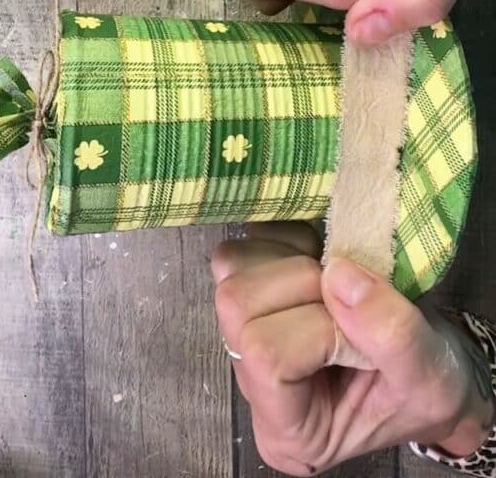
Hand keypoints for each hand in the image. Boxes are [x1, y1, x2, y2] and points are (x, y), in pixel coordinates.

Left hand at [212, 224, 494, 474]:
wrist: (435, 363)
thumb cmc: (431, 385)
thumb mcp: (429, 378)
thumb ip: (392, 336)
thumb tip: (339, 274)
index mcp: (286, 428)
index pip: (267, 356)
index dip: (321, 329)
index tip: (365, 335)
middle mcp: (248, 379)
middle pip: (238, 304)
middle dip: (303, 285)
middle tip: (352, 298)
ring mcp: (240, 331)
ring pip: (232, 268)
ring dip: (293, 258)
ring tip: (338, 279)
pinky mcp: (250, 288)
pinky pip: (245, 241)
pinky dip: (288, 238)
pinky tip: (324, 259)